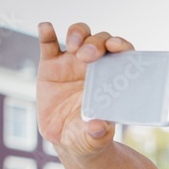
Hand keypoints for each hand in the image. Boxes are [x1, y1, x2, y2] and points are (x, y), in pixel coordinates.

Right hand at [36, 22, 134, 157]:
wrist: (67, 140)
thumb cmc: (90, 136)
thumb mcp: (94, 139)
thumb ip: (98, 134)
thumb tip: (99, 127)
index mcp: (113, 78)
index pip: (122, 54)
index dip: (122, 45)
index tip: (117, 47)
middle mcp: (95, 66)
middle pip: (100, 40)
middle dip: (96, 43)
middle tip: (88, 56)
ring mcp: (72, 63)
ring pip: (78, 35)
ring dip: (77, 35)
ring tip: (73, 47)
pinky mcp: (50, 66)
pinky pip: (48, 44)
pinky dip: (46, 33)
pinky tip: (46, 28)